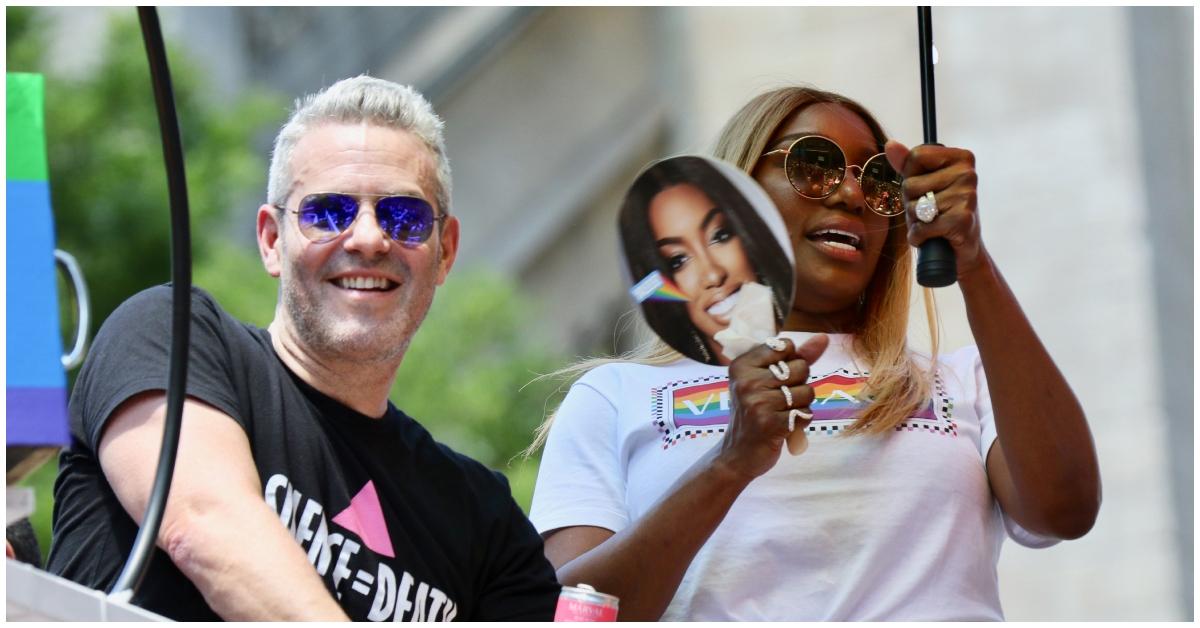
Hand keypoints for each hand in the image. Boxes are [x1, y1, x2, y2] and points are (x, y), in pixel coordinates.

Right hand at [715, 334, 828, 481]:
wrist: (738, 454)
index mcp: (742, 365)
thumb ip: (795, 358)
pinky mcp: (770, 424)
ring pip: (807, 391)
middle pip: (800, 367)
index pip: (786, 346)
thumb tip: (824, 337)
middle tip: (778, 399)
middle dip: (798, 384)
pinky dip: (801, 421)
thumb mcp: (766, 380)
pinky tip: (784, 426)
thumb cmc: (755, 412)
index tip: (774, 378)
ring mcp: (758, 402)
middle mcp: (747, 381)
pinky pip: (806, 413)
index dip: (790, 362)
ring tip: (781, 413)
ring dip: (801, 404)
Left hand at [884, 140, 989, 278]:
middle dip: (912, 202)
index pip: (915, 156)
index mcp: (962, 158)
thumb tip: (890, 145)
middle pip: (911, 184)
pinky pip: (921, 227)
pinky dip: (919, 236)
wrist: (962, 249)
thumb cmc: (940, 212)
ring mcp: (967, 196)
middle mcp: (968, 174)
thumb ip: (907, 163)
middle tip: (930, 211)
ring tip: (933, 223)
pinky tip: (933, 237)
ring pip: (915, 207)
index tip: (926, 188)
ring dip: (916, 221)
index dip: (911, 177)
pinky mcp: (962, 220)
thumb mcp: (923, 184)